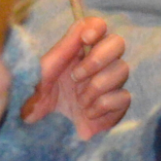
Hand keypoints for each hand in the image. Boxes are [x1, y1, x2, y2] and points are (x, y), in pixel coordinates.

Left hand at [21, 16, 131, 138]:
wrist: (41, 133)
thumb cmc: (37, 101)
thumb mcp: (42, 74)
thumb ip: (61, 50)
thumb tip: (82, 26)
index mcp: (78, 51)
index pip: (98, 27)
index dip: (97, 27)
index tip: (86, 38)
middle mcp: (98, 64)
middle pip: (118, 43)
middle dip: (98, 58)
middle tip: (75, 77)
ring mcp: (110, 84)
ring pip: (122, 69)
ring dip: (97, 86)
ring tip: (79, 101)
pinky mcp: (117, 106)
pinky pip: (124, 96)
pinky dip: (104, 105)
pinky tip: (88, 114)